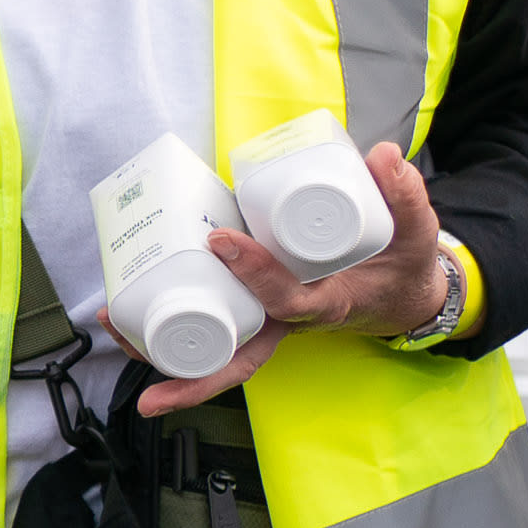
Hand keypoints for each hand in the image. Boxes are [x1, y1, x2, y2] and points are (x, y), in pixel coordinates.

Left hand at [137, 143, 450, 413]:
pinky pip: (208, 326)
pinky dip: (164, 327)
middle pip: (236, 357)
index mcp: (328, 305)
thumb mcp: (416, 233)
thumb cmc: (403, 264)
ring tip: (111, 322)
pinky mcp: (251, 308)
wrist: (403, 291)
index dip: (256, 274)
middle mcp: (289, 321)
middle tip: (136, 358)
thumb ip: (405, 195)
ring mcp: (267, 319)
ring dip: (159, 348)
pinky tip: (123, 312)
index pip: (288, 301)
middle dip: (188, 372)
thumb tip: (383, 156)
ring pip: (212, 348)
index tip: (223, 241)